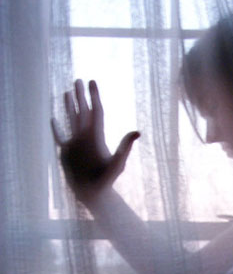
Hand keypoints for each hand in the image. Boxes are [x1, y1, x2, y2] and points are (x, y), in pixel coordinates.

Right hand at [51, 79, 139, 203]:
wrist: (93, 194)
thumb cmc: (107, 181)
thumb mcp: (117, 163)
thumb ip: (125, 147)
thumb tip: (137, 132)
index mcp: (97, 136)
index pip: (96, 111)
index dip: (94, 96)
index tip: (92, 82)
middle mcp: (86, 137)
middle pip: (82, 111)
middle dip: (80, 96)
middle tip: (78, 80)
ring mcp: (76, 144)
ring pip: (71, 120)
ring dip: (69, 107)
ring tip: (67, 92)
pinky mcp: (66, 153)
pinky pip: (60, 137)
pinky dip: (56, 128)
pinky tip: (53, 118)